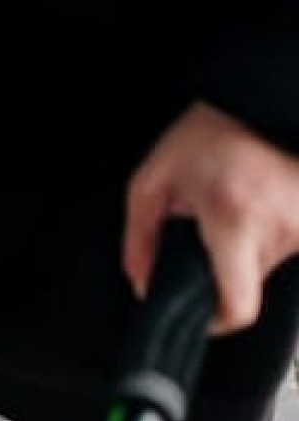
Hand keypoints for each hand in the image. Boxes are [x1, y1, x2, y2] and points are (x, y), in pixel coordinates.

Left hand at [123, 102, 298, 334]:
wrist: (260, 96)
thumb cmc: (209, 134)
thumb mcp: (152, 183)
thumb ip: (138, 241)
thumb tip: (141, 284)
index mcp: (235, 220)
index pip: (238, 306)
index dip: (215, 322)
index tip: (199, 317)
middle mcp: (279, 225)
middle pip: (245, 285)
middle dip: (219, 269)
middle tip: (207, 231)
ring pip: (264, 266)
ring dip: (241, 248)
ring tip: (231, 210)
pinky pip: (283, 246)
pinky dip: (262, 235)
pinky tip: (251, 207)